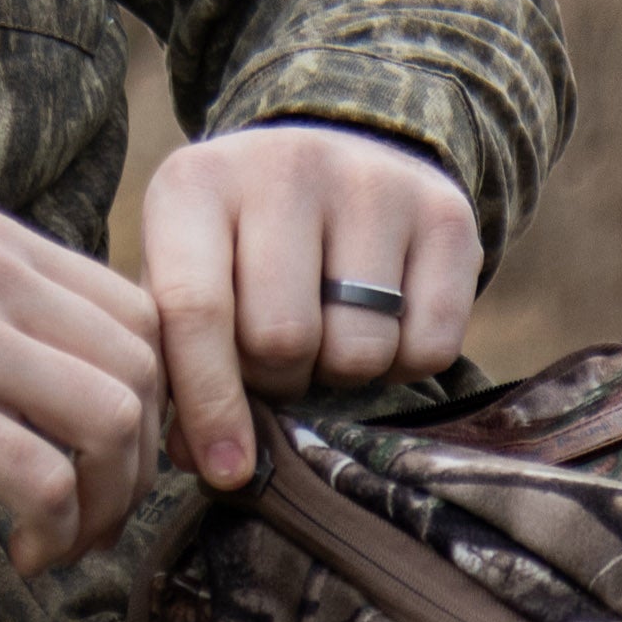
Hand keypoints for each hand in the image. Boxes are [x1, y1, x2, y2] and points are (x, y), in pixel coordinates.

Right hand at [0, 208, 163, 574]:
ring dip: (110, 501)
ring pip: (114, 421)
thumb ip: (25, 312)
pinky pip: (52, 482)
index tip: (120, 454)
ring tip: (66, 535)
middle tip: (98, 510)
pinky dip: (60, 533)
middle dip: (140, 458)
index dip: (154, 396)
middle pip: (140, 366)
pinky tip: (27, 553)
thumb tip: (134, 381)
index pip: (137, 308)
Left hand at [142, 124, 480, 489]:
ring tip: (326, 330)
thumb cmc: (238, 240)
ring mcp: (370, 182)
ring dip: (340, 372)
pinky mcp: (444, 212)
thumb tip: (200, 460)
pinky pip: (432, 349)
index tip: (225, 469)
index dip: (209, 401)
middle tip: (278, 360)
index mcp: (194, 185)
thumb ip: (177, 360)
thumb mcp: (186, 272)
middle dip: (278, 380)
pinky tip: (382, 321)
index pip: (195, 309)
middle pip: (282, 339)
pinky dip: (405, 364)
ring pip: (359, 351)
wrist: (333, 152)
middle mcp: (283, 167)